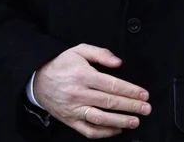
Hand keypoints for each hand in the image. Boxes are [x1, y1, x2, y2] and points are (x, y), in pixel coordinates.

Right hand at [34, 44, 151, 138]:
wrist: (37, 79)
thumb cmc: (60, 64)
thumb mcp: (79, 50)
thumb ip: (100, 53)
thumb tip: (118, 62)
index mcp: (83, 75)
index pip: (112, 85)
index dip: (130, 90)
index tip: (143, 94)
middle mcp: (79, 94)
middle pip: (110, 102)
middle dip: (131, 106)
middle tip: (146, 109)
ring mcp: (74, 109)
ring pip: (101, 118)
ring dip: (120, 121)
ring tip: (135, 121)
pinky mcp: (70, 120)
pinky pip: (88, 130)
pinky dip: (104, 132)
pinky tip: (116, 129)